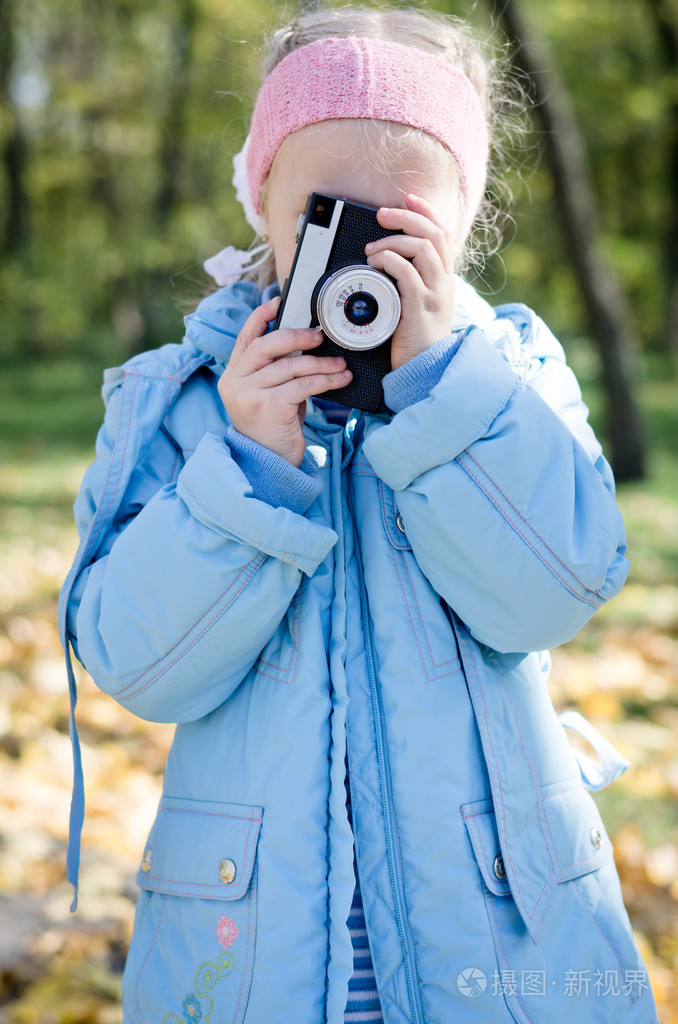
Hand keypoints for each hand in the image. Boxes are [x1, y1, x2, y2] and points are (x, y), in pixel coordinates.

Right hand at [218, 296, 351, 466]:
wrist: (267, 464)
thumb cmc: (272, 428)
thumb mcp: (267, 395)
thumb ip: (274, 371)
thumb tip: (303, 343)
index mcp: (233, 375)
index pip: (245, 338)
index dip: (261, 317)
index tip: (278, 302)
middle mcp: (236, 382)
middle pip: (267, 345)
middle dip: (297, 336)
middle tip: (319, 336)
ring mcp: (250, 394)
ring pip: (291, 366)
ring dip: (321, 363)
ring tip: (340, 363)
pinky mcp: (268, 406)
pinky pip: (302, 385)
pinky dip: (325, 380)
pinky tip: (339, 379)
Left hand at [364, 194, 457, 368]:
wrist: (426, 369)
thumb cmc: (417, 338)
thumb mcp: (421, 303)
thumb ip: (413, 280)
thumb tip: (393, 257)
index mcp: (444, 278)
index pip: (443, 233)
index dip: (426, 211)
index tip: (408, 198)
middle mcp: (444, 282)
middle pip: (433, 234)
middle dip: (406, 217)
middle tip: (382, 215)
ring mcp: (434, 294)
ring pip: (422, 249)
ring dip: (393, 242)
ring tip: (372, 250)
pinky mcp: (419, 308)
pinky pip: (407, 273)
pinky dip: (389, 262)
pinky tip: (376, 265)